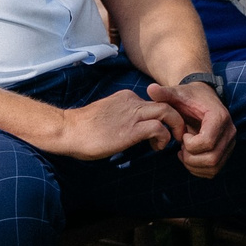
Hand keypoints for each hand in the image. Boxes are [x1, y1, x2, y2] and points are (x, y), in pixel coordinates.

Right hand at [46, 88, 184, 160]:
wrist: (68, 130)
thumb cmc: (83, 129)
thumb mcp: (107, 118)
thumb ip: (121, 119)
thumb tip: (129, 132)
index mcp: (126, 98)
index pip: (153, 102)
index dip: (162, 116)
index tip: (161, 129)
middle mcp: (132, 101)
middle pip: (165, 103)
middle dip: (176, 118)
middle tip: (177, 134)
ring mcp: (132, 113)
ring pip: (166, 112)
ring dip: (175, 126)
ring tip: (172, 141)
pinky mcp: (132, 129)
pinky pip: (158, 128)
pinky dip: (164, 138)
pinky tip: (157, 147)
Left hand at [150, 81, 232, 177]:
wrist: (202, 98)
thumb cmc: (189, 97)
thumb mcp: (177, 93)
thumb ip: (164, 93)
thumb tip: (150, 89)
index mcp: (219, 117)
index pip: (207, 142)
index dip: (190, 144)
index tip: (182, 134)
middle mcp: (229, 131)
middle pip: (211, 158)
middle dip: (190, 158)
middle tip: (180, 147)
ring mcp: (230, 143)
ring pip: (214, 167)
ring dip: (193, 165)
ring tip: (183, 152)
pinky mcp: (226, 151)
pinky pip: (214, 170)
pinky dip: (198, 169)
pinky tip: (188, 156)